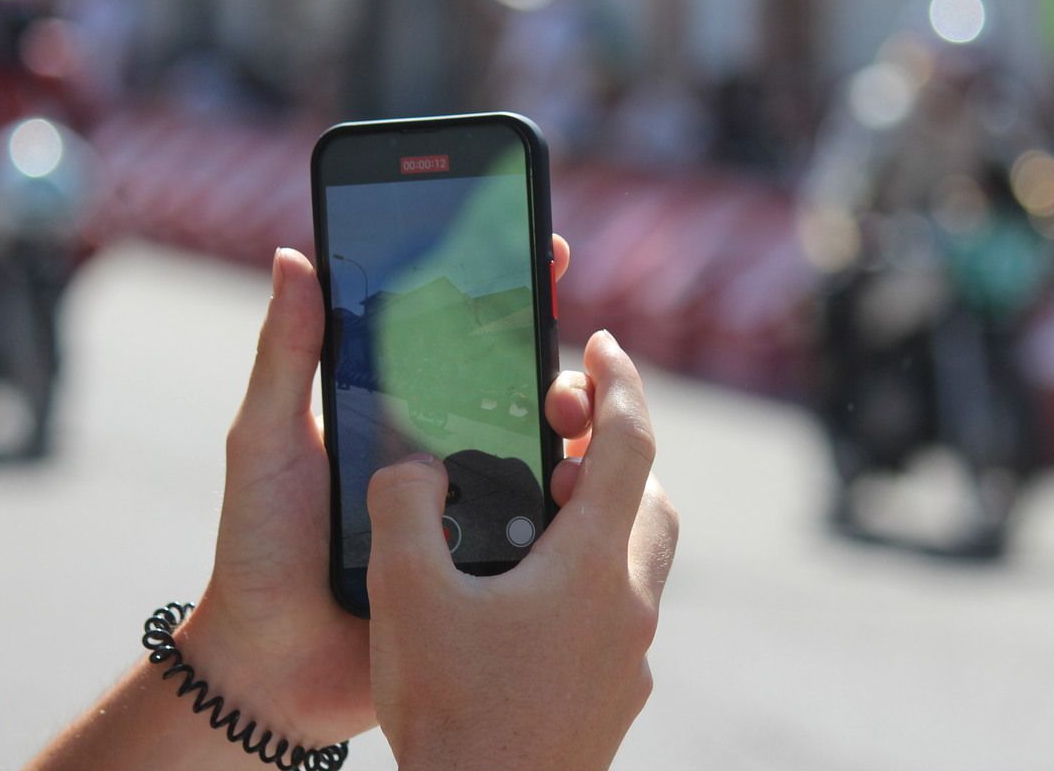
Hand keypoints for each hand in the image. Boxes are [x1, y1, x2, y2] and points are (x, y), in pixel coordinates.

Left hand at [180, 238, 572, 747]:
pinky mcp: (493, 566)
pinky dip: (573, 500)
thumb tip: (292, 254)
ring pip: (546, 452)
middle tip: (561, 352)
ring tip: (568, 425)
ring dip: (571, 428)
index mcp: (397, 409)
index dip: (504, 289)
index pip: (459, 337)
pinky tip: (579, 486)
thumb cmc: (261, 545)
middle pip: (519, 387)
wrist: (272, 666)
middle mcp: (445, 450)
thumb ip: (287, 354)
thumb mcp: (268, 439)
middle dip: (553, 359)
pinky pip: (547, 526)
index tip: (538, 248)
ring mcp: (474, 507)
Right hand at [367, 330, 679, 770]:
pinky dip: (589, 581)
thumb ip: (405, 506)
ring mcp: (629, 656)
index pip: (630, 442)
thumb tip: (415, 464)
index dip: (618, 381)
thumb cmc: (452, 710)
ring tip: (534, 520)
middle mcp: (629, 604)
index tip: (599, 343)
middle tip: (556, 444)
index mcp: (593, 563)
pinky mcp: (615, 697)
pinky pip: (618, 613)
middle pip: (649, 499)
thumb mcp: (404, 594)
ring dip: (603, 521)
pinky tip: (525, 603)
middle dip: (614, 454)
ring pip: (639, 561)